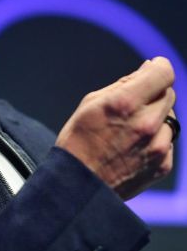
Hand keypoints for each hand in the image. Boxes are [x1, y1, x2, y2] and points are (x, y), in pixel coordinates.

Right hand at [55, 57, 175, 199]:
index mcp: (125, 103)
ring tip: (131, 127)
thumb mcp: (91, 102)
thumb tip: (147, 69)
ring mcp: (158, 146)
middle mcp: (147, 123)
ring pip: (170, 117)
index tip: (152, 67)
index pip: (163, 74)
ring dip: (156, 116)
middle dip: (154, 92)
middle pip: (168, 94)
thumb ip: (124, 84)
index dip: (159, 67)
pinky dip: (156, 137)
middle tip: (133, 101)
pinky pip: (168, 140)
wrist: (79, 184)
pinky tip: (134, 144)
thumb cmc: (79, 138)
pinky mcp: (162, 164)